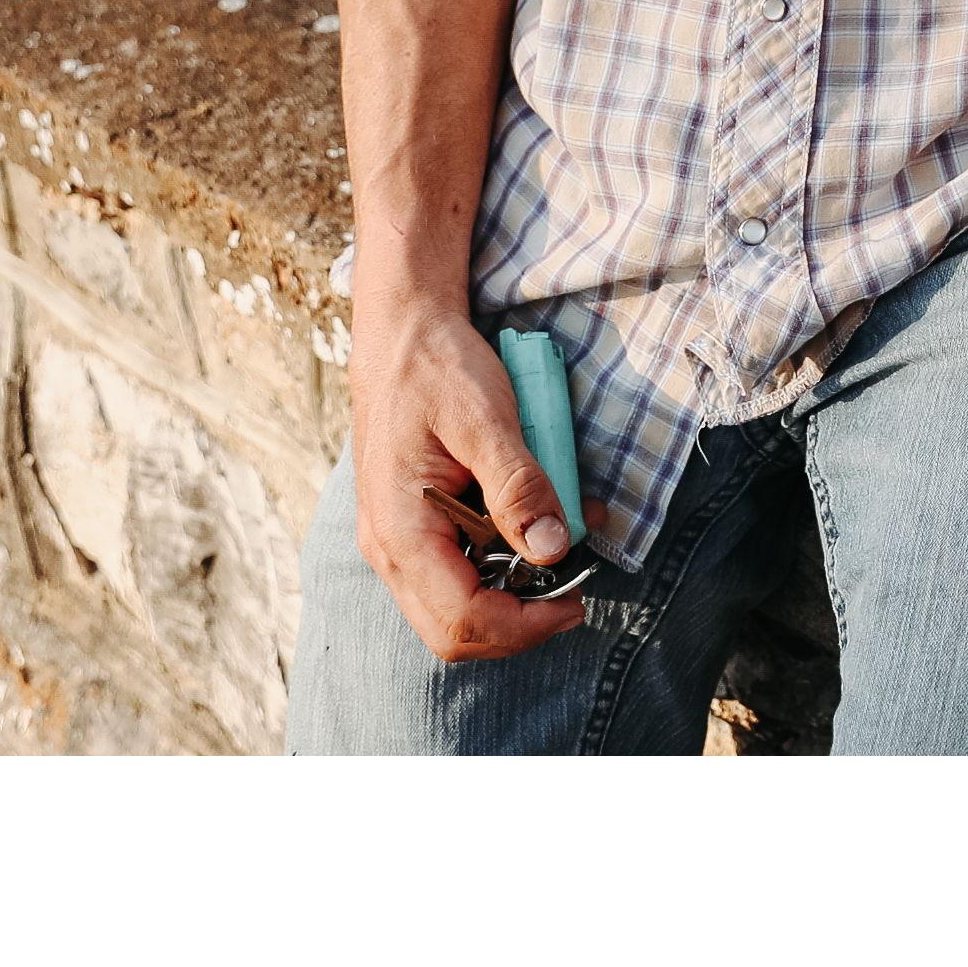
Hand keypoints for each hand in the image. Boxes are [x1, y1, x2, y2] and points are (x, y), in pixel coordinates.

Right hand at [349, 253, 593, 664]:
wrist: (401, 334)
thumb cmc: (437, 368)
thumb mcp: (485, 418)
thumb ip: (518, 486)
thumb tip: (553, 549)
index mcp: (400, 532)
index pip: (461, 620)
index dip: (525, 625)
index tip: (577, 600)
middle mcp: (390, 550)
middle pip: (455, 632)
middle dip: (520, 623)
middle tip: (574, 590)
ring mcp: (397, 543)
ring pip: (455, 610)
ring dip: (513, 595)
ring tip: (561, 548)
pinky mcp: (414, 529)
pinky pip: (457, 573)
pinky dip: (501, 564)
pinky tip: (534, 525)